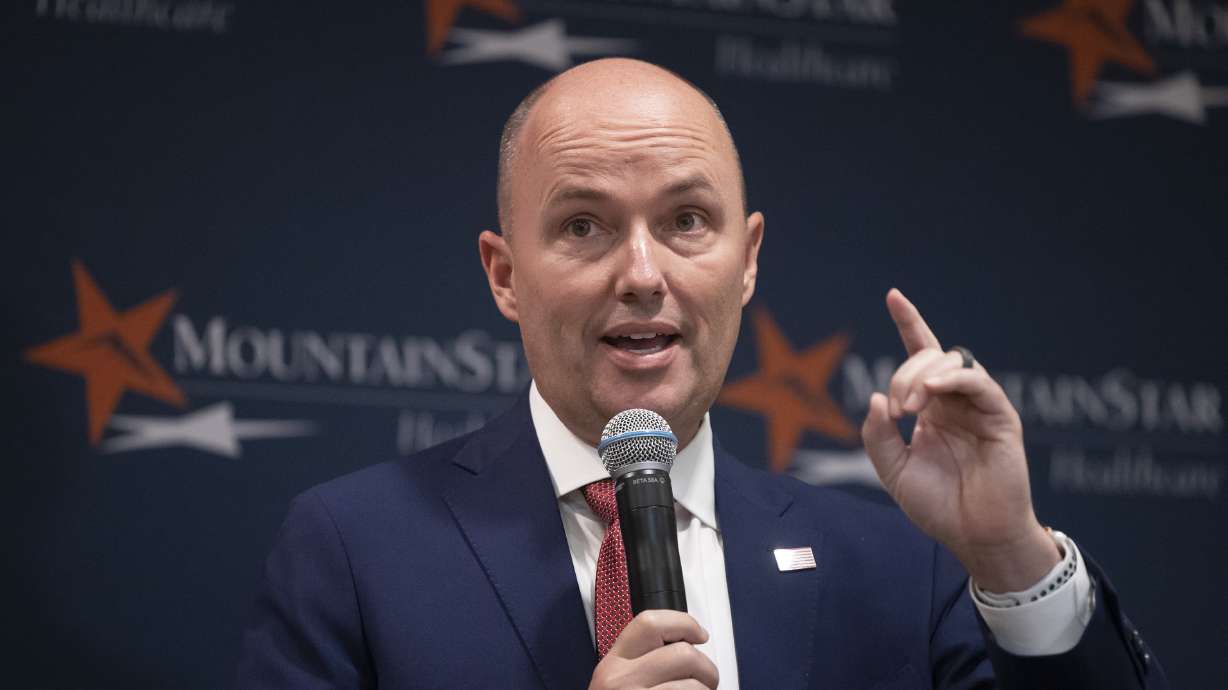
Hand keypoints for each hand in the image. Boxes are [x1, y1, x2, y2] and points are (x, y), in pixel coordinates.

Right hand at [588, 610, 718, 689]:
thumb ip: (641, 662)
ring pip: (693, 685)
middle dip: (706, 668)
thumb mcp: (617, 682)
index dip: (684, 622)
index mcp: (612, 663)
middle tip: (707, 681)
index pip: (648, 622)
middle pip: (682, 653)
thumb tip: (686, 646)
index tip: (700, 634)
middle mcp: (619, 680)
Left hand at [861, 289, 1059, 591]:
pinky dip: (953, 380)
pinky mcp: (1001, 418)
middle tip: (897, 410)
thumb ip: (878, 435)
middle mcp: (954, 401)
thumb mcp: (893, 471)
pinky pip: (980, 384)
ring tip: (910, 406)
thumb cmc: (938, 506)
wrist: (974, 537)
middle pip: (929, 357)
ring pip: (954, 363)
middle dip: (903, 373)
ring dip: (923, 376)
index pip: (919, 354)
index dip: (909, 323)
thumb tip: (875, 396)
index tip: (893, 295)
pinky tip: (933, 391)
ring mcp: (979, 407)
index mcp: (931, 408)